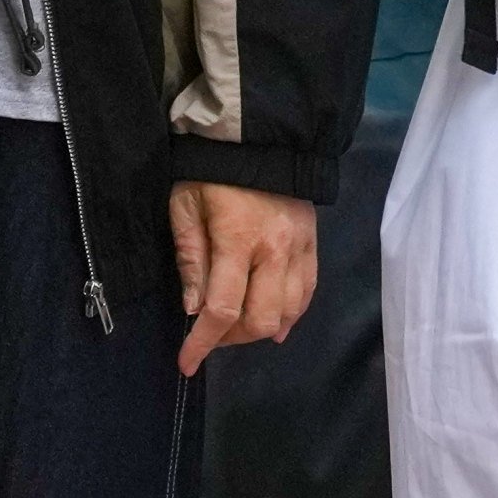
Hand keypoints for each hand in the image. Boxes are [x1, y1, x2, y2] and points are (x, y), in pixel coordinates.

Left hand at [169, 181, 317, 376]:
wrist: (258, 133)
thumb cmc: (209, 170)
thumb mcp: (184, 206)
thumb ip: (191, 259)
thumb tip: (194, 308)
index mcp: (238, 239)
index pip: (221, 308)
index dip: (202, 343)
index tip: (187, 363)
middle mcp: (276, 249)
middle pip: (262, 319)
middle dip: (232, 338)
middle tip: (211, 334)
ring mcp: (300, 246)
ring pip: (289, 311)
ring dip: (261, 328)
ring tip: (238, 325)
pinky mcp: (313, 242)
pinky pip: (308, 291)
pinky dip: (291, 313)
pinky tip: (275, 323)